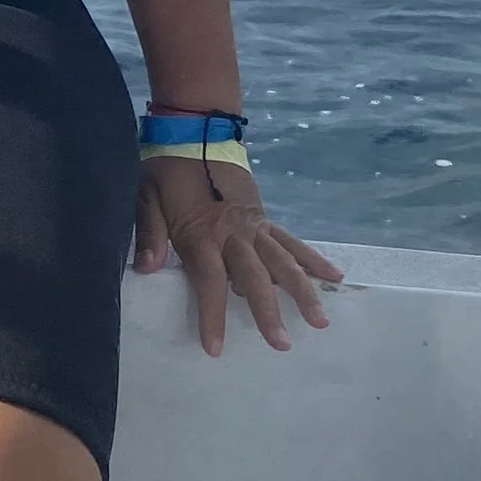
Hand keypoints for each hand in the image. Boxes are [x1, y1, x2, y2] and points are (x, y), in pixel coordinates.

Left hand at [133, 155, 341, 357]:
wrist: (195, 131)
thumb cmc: (166, 169)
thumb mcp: (146, 197)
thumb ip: (149, 234)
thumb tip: (146, 269)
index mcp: (201, 234)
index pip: (209, 282)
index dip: (213, 316)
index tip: (216, 348)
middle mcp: (233, 234)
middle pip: (254, 278)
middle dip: (268, 312)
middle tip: (282, 344)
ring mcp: (254, 225)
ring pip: (282, 262)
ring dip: (302, 291)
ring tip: (319, 321)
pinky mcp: (265, 217)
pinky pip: (292, 241)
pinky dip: (313, 259)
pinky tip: (334, 276)